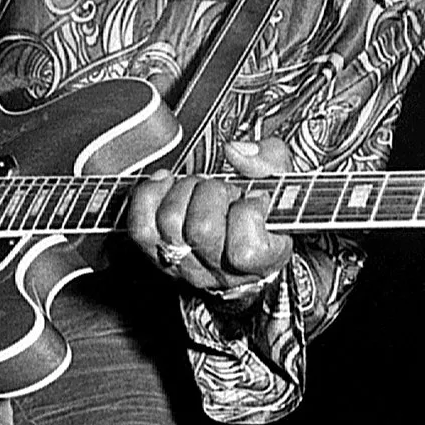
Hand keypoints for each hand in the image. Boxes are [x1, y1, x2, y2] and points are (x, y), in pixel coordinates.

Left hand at [127, 136, 294, 297]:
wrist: (241, 236)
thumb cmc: (264, 209)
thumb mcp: (283, 181)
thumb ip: (270, 160)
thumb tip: (235, 152)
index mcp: (260, 263)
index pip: (245, 250)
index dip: (249, 213)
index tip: (256, 199)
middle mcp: (219, 272)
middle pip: (201, 229)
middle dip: (214, 193)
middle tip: (225, 191)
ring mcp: (185, 266)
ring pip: (170, 222)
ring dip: (185, 191)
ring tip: (200, 190)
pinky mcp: (156, 254)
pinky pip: (140, 226)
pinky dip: (149, 195)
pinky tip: (166, 184)